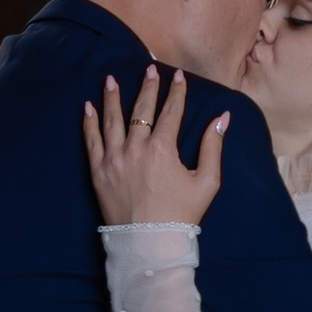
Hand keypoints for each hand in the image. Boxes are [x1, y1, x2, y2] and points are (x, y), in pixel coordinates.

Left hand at [83, 65, 228, 228]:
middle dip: (147, 86)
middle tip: (149, 68)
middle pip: (141, 109)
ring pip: (112, 119)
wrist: (149, 243)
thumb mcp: (207, 181)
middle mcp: (136, 148)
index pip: (171, 112)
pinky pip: (91, 141)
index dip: (176, 92)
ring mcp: (114, 159)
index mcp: (163, 148)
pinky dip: (89, 122)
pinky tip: (88, 107)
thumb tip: (222, 119)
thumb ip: (212, 146)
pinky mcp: (98, 171)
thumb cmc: (182, 214)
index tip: (178, 76)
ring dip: (112, 97)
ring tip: (111, 79)